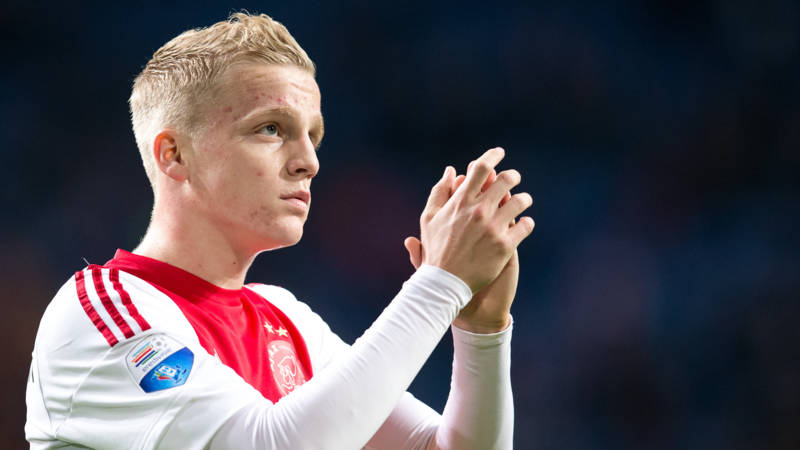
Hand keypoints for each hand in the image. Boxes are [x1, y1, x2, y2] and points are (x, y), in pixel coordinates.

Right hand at [404, 149, 533, 330]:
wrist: (445, 284)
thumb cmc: (436, 249)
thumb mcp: (429, 218)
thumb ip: (440, 192)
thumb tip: (451, 171)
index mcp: (461, 201)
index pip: (481, 168)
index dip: (492, 156)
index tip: (499, 153)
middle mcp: (479, 211)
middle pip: (505, 180)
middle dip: (512, 176)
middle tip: (514, 178)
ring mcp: (493, 228)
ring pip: (519, 201)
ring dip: (524, 198)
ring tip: (523, 201)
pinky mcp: (505, 246)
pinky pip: (525, 226)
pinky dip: (527, 223)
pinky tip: (525, 224)